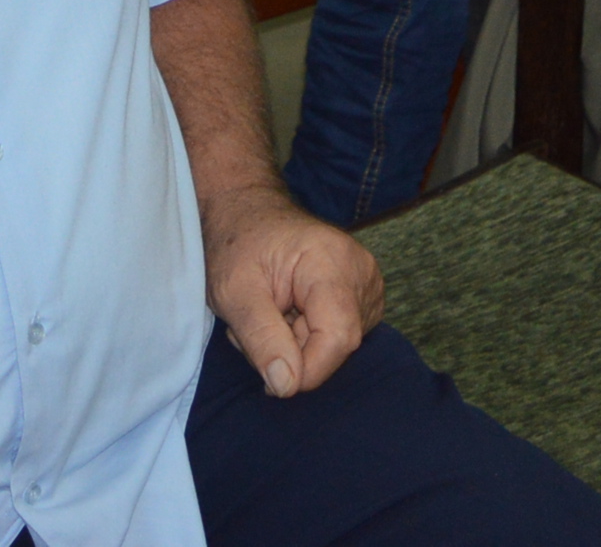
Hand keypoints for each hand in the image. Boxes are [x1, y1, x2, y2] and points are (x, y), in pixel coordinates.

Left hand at [197, 180, 378, 398]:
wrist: (247, 214)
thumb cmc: (237, 244)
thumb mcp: (234, 291)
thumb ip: (261, 338)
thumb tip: (287, 386)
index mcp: (332, 261)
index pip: (337, 338)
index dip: (304, 369)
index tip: (267, 376)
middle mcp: (361, 272)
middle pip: (336, 345)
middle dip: (291, 351)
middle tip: (255, 325)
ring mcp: (366, 286)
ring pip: (336, 347)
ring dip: (295, 346)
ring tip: (270, 313)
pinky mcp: (361, 300)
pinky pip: (336, 339)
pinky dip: (305, 338)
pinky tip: (285, 314)